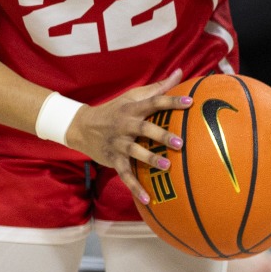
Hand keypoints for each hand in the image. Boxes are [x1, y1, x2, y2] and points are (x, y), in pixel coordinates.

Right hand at [61, 70, 189, 204]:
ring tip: (167, 167)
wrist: (81, 127)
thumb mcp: (132, 96)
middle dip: (161, 135)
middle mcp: (124, 125)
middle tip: (180, 143)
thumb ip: (158, 87)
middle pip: (144, 129)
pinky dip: (135, 187)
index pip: (153, 103)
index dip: (171, 101)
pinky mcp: (113, 160)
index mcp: (132, 108)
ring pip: (134, 152)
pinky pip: (125, 175)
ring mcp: (118, 144)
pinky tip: (147, 199)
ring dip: (150, 159)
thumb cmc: (114, 110)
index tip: (189, 102)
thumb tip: (181, 72)